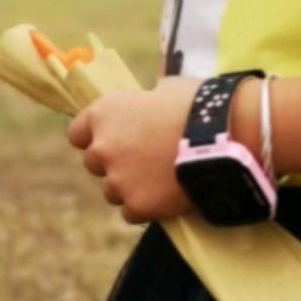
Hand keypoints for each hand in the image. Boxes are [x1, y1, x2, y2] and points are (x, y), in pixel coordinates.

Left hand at [65, 77, 202, 223]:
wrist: (222, 139)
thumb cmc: (196, 105)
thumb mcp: (165, 88)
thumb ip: (146, 101)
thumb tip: (152, 101)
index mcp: (103, 113)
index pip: (77, 133)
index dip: (95, 136)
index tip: (113, 139)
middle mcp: (101, 147)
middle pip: (94, 163)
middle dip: (114, 162)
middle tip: (143, 160)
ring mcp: (117, 180)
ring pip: (112, 190)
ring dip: (129, 186)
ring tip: (159, 179)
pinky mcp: (136, 206)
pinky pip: (131, 212)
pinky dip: (145, 207)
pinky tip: (166, 197)